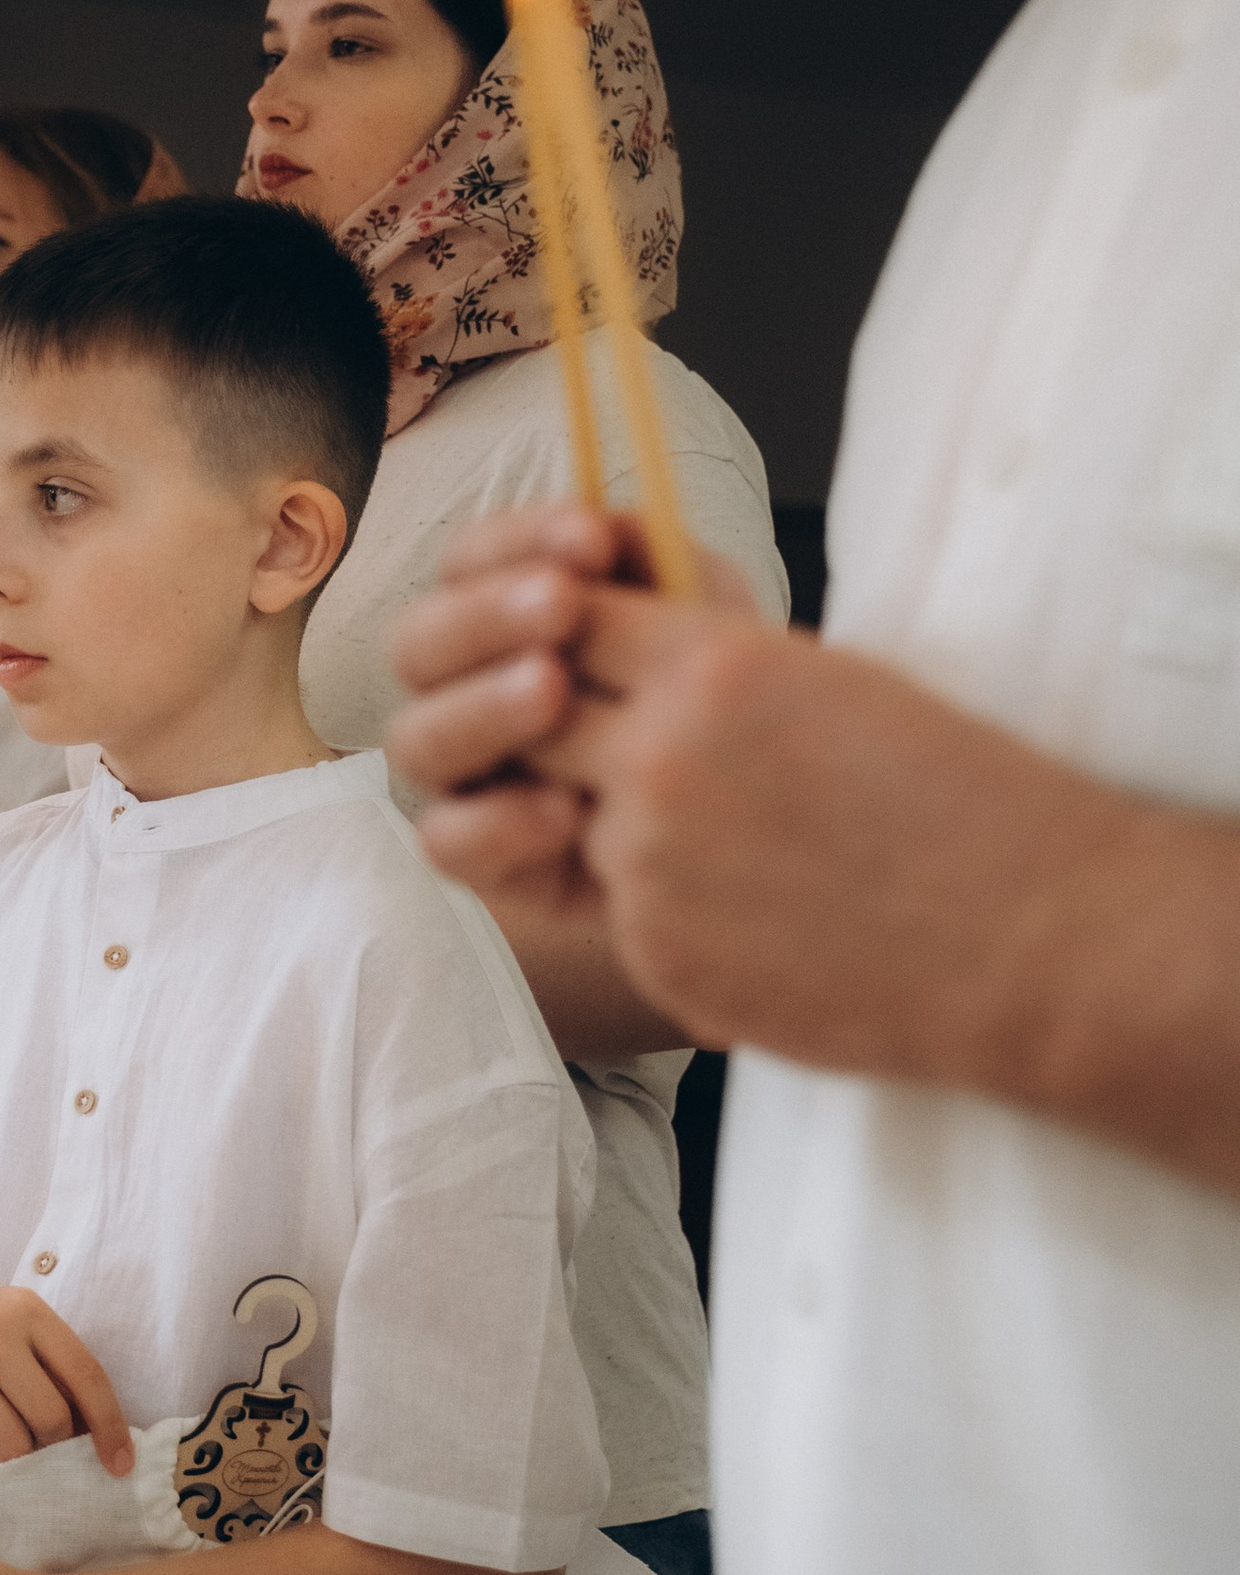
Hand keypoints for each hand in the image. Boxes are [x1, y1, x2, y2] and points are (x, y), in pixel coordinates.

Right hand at [0, 1281, 133, 1476]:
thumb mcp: (9, 1323)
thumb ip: (51, 1364)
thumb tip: (96, 1436)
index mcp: (26, 1310)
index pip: (86, 1375)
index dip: (109, 1426)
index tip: (119, 1465)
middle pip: (50, 1420)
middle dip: (48, 1444)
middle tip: (32, 1440)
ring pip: (9, 1445)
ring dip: (4, 1450)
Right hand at [385, 506, 766, 921]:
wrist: (759, 820)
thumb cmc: (717, 706)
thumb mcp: (703, 619)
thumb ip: (654, 563)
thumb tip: (599, 522)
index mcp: (501, 619)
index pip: (467, 562)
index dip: (514, 542)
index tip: (591, 537)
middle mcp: (461, 691)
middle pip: (416, 643)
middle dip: (485, 617)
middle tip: (561, 605)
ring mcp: (463, 775)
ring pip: (415, 738)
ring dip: (480, 706)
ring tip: (552, 692)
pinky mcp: (480, 858)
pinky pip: (446, 841)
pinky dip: (498, 821)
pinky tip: (567, 809)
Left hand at [393, 517, 1119, 1084]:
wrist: (1036, 937)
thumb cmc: (966, 797)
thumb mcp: (834, 680)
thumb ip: (713, 666)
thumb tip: (633, 658)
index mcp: (714, 666)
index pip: (575, 618)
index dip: (574, 633)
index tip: (584, 648)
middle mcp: (661, 760)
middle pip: (539, 718)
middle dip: (568, 725)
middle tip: (621, 743)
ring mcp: (650, 868)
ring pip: (581, 821)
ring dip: (627, 827)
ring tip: (735, 843)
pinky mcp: (658, 956)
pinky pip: (625, 913)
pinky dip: (669, 910)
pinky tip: (755, 913)